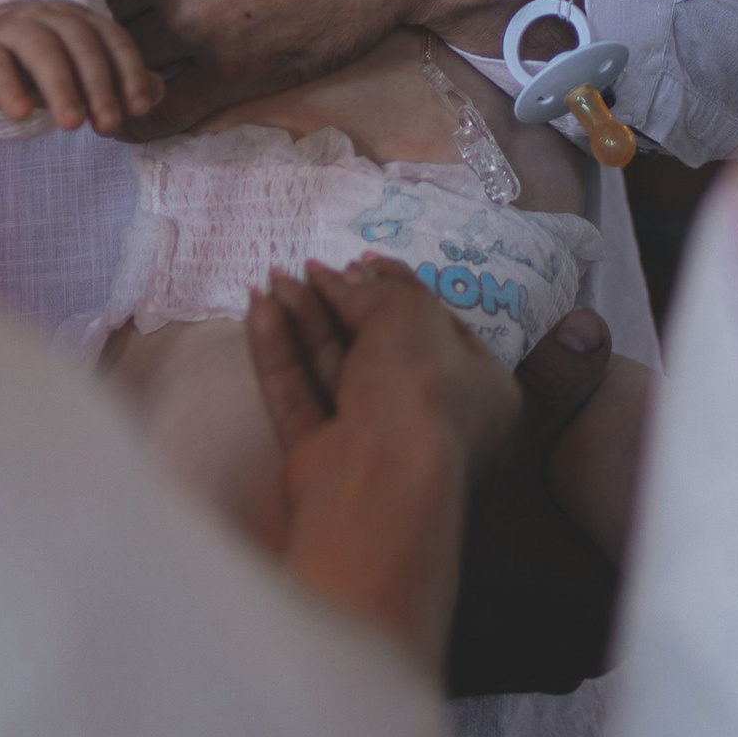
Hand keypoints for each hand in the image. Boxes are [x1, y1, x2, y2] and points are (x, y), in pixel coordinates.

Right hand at [0, 0, 162, 133]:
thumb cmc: (38, 67)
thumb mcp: (79, 76)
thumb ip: (119, 83)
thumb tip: (155, 93)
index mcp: (80, 19)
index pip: (112, 38)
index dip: (129, 72)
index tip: (139, 108)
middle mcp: (48, 17)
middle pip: (80, 44)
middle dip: (99, 85)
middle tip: (108, 125)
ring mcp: (11, 29)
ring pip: (40, 49)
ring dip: (61, 86)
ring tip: (72, 124)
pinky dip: (9, 88)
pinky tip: (21, 113)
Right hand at [250, 267, 625, 693]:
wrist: (382, 475)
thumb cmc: (419, 387)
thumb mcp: (411, 316)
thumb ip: (378, 294)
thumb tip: (348, 279)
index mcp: (479, 387)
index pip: (434, 326)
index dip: (395, 288)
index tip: (359, 260)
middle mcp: (431, 418)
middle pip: (377, 347)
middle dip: (338, 304)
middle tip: (304, 267)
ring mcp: (374, 444)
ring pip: (334, 371)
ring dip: (302, 321)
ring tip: (270, 278)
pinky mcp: (323, 463)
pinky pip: (300, 398)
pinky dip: (280, 354)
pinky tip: (258, 309)